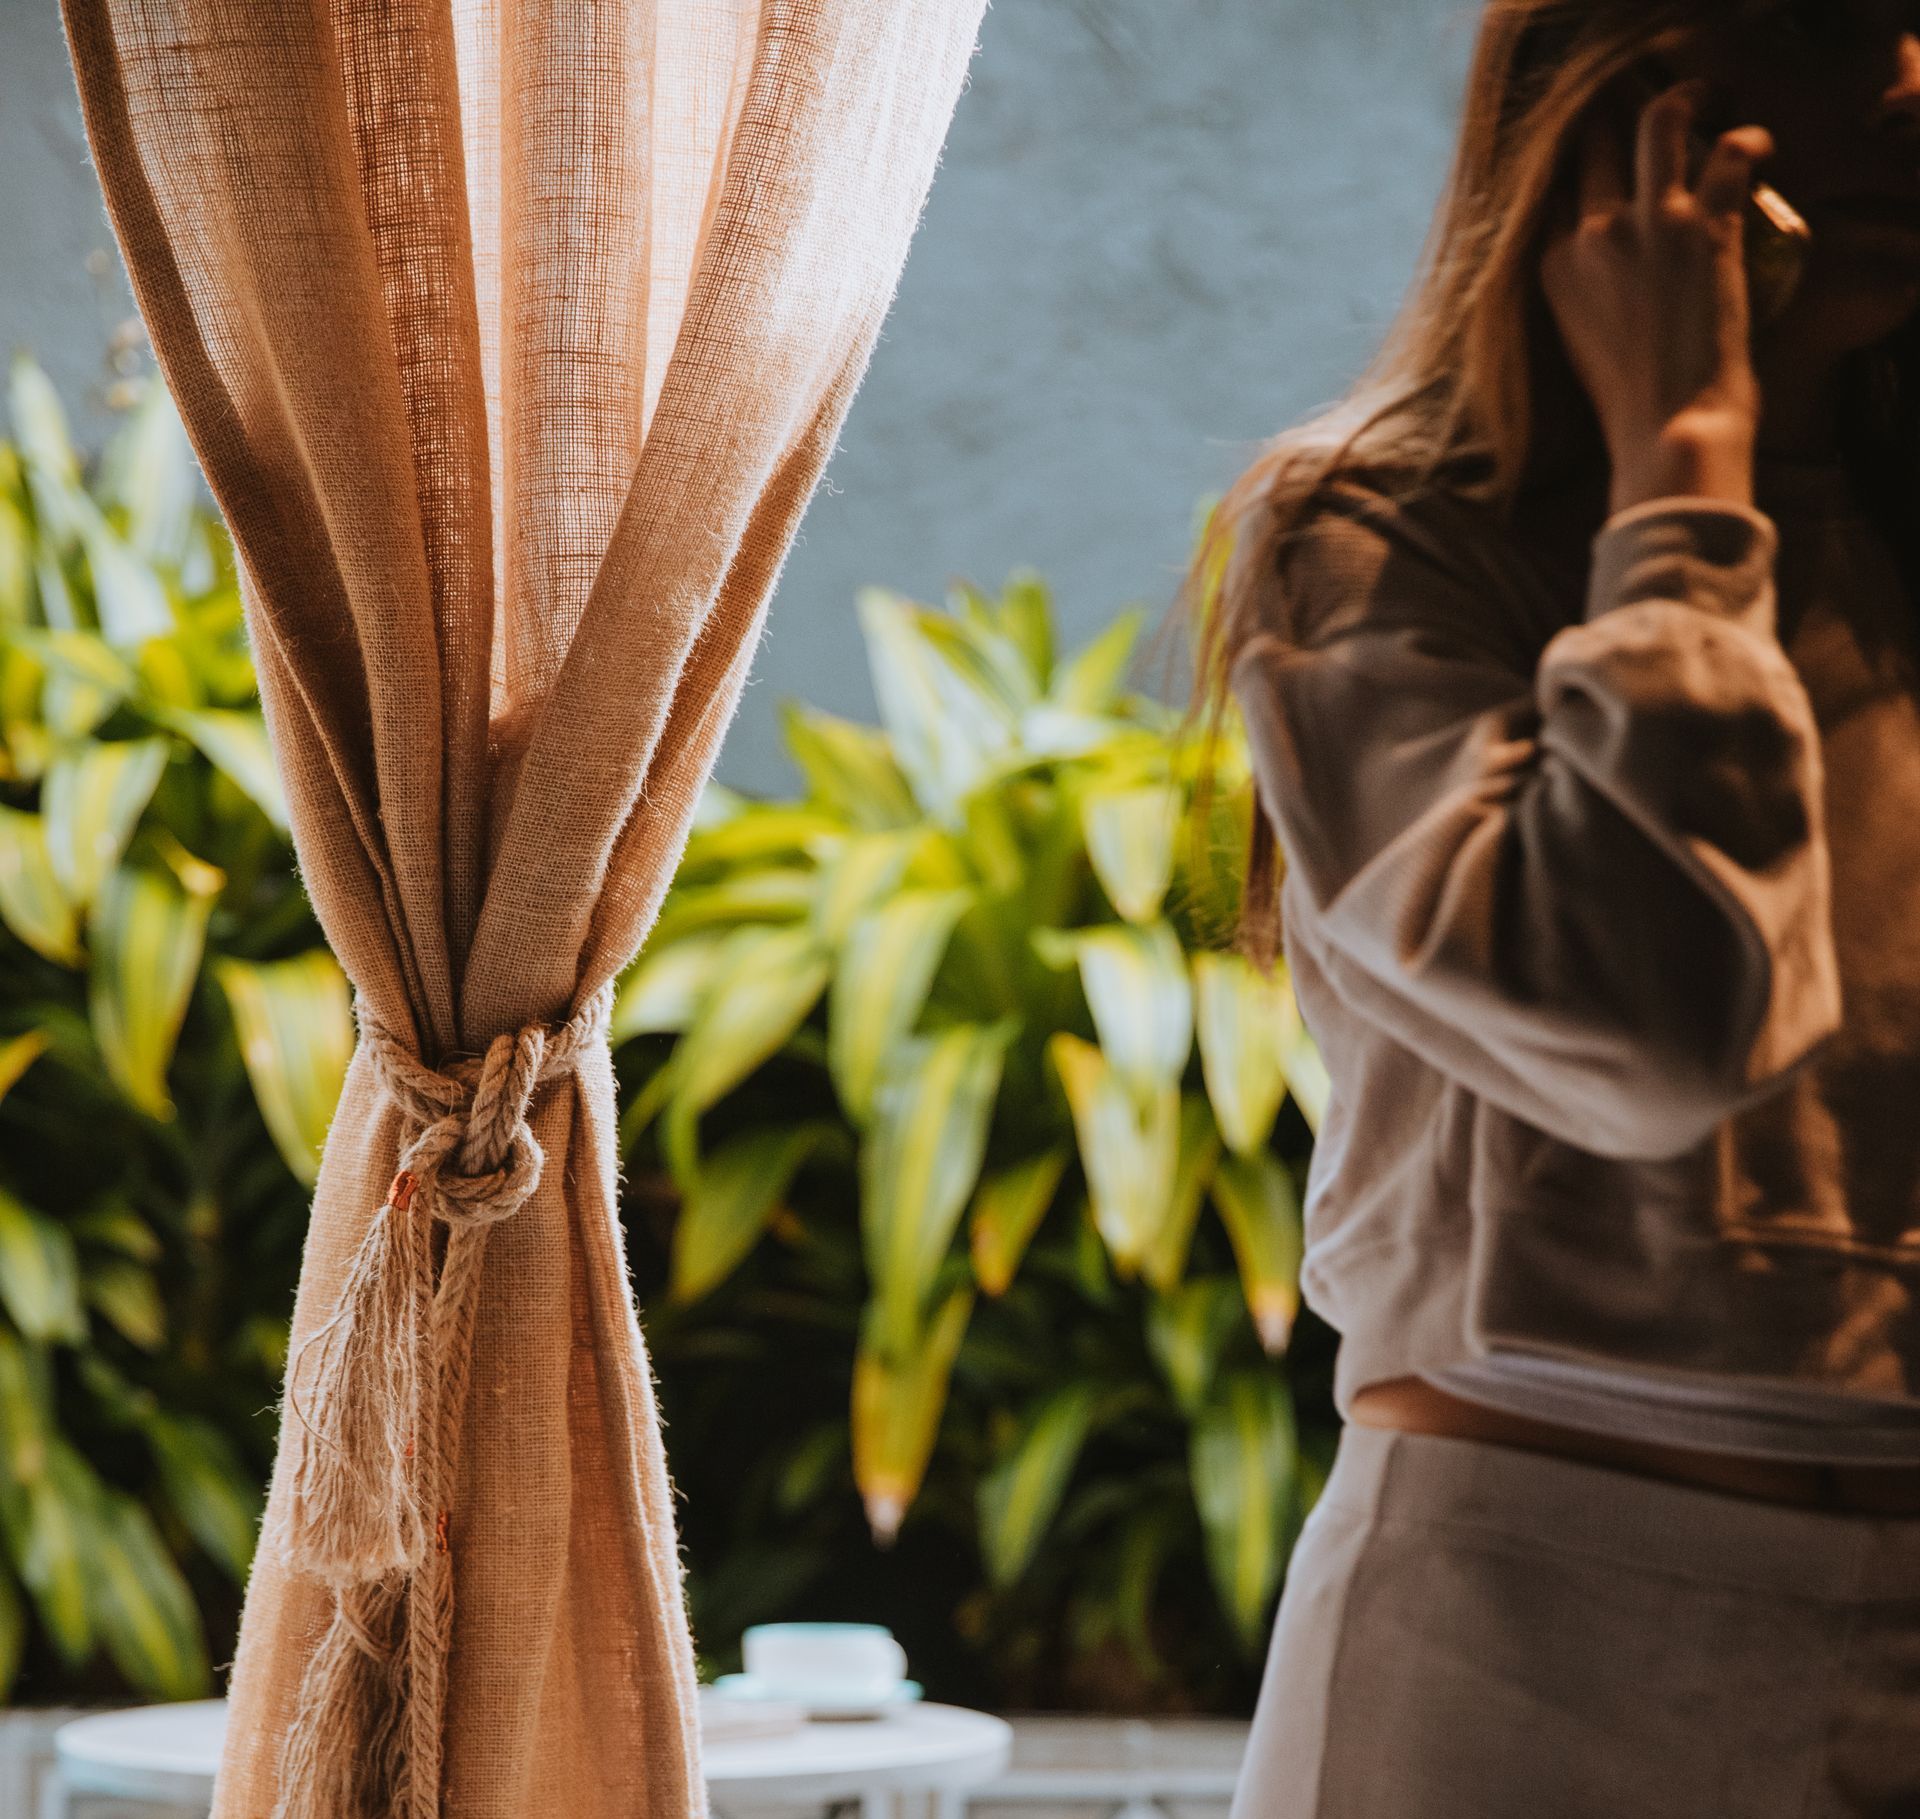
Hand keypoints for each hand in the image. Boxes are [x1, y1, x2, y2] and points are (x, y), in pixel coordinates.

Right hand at [1541, 78, 1773, 513]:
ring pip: (1657, 122)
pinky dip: (1749, 139)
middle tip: (1654, 130)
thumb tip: (1609, 279)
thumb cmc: (1630, 409)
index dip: (1582, 171)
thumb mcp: (1579, 345)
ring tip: (1702, 101)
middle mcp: (1589, 237)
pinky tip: (1758, 147)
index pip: (1558, 192)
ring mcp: (1645, 226)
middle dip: (1621, 126)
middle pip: (1596, 145)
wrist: (1668, 433)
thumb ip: (1584, 295)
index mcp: (1551, 270)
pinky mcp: (1702, 228)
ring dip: (1684, 102)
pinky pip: (1728, 151)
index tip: (1604, 171)